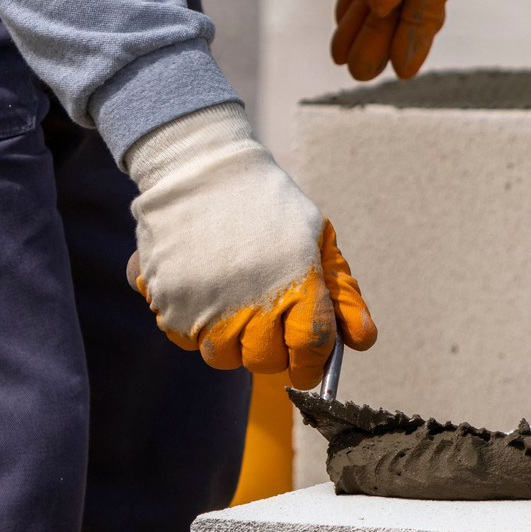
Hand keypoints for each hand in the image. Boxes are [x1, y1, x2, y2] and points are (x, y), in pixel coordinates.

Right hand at [123, 103, 377, 387]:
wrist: (199, 167)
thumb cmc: (269, 206)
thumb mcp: (319, 240)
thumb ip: (343, 295)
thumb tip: (361, 342)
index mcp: (298, 286)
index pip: (310, 349)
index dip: (313, 363)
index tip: (308, 364)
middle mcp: (252, 304)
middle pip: (266, 361)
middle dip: (273, 351)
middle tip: (269, 324)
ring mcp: (207, 307)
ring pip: (222, 357)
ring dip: (231, 341)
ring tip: (234, 306)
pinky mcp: (169, 304)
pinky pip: (185, 339)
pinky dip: (195, 325)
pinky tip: (204, 293)